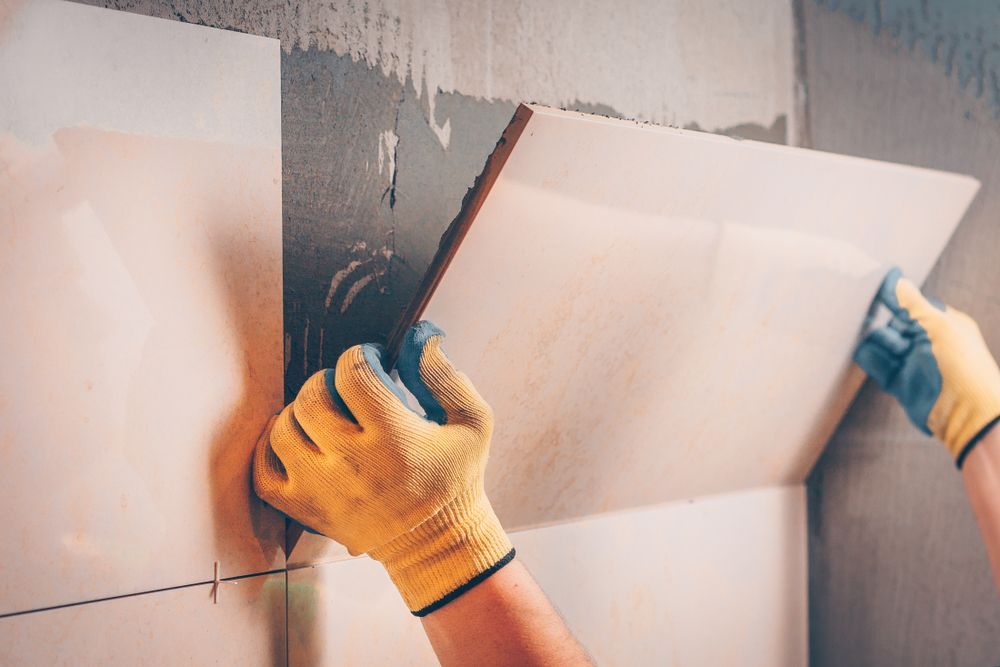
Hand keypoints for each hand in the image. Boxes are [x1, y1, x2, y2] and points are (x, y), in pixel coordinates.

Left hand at [253, 321, 513, 614]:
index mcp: (394, 438)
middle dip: (326, 380)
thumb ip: (445, 376)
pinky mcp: (306, 510)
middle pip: (311, 399)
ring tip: (323, 413)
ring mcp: (322, 490)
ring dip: (298, 411)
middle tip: (345, 387)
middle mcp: (352, 464)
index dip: (358, 356)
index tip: (371, 361)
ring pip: (282, 431)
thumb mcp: (472, 423)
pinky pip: (263, 473)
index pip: (353, 376)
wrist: (438, 544)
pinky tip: (292, 437)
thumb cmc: (456, 479)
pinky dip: (268, 450)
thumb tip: (418, 337)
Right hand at [854, 268, 999, 465]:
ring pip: (885, 345)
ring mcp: (914, 363)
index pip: (916, 306)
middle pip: (896, 324)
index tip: (877, 286)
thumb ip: (914, 304)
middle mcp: (928, 343)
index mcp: (945, 325)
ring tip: (866, 334)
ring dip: (876, 339)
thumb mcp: (939, 325)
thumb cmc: (961, 363)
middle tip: (865, 311)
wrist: (966, 412)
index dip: (897, 298)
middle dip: (884, 320)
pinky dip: (870, 358)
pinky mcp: (901, 383)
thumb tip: (898, 281)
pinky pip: (879, 366)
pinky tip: (859, 350)